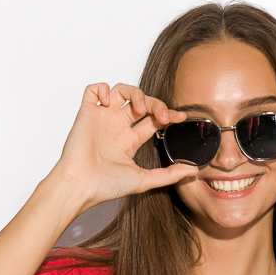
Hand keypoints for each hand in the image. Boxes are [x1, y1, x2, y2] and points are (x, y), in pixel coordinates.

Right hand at [53, 82, 197, 210]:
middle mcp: (117, 128)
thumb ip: (169, 175)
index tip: (180, 117)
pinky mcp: (87, 113)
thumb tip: (193, 171)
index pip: (152, 120)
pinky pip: (94, 90)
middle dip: (155, 104)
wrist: (82, 185)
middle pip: (141, 103)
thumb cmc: (107, 186)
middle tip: (163, 115)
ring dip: (135, 93)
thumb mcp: (144, 180)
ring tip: (139, 107)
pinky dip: (102, 88)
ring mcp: (102, 119)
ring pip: (121, 91)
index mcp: (129, 142)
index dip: (167, 115)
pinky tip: (109, 100)